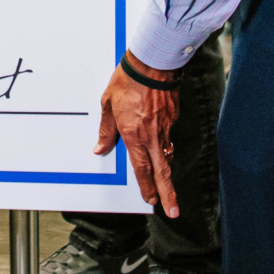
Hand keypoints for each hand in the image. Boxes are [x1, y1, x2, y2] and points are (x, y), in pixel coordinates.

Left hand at [94, 57, 181, 216]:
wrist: (152, 63)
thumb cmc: (127, 80)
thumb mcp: (107, 105)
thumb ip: (106, 130)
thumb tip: (100, 148)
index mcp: (133, 135)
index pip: (141, 170)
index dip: (146, 188)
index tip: (151, 201)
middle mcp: (152, 135)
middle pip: (162, 172)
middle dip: (168, 194)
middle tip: (173, 210)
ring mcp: (165, 126)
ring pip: (167, 155)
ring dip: (166, 171)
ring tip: (167, 185)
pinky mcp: (173, 116)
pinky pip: (169, 135)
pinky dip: (166, 144)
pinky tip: (162, 144)